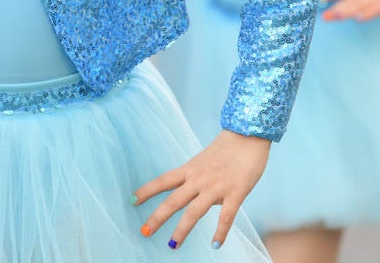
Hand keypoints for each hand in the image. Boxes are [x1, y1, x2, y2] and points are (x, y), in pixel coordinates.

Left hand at [132, 130, 269, 248]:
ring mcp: (216, 187)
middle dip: (157, 217)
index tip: (132, 201)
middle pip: (173, 201)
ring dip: (182, 230)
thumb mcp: (204, 161)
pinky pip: (226, 217)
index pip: (163, 181)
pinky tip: (215, 245)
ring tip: (172, 245)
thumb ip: (198, 180)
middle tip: (144, 231)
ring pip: (194, 212)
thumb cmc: (226, 149)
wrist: (248, 135)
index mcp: (190, 169)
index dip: (147, 191)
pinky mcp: (236, 193)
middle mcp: (199, 179)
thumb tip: (198, 202)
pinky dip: (220, 232)